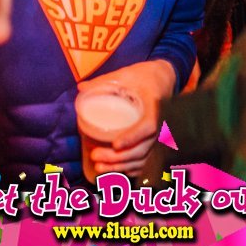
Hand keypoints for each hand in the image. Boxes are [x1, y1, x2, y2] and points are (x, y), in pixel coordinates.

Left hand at [79, 59, 176, 176]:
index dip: (133, 137)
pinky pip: (147, 162)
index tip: (115, 144)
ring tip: (99, 166)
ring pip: (144, 158)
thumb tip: (81, 88)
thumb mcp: (126, 73)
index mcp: (155, 107)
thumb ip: (104, 81)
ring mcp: (159, 136)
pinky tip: (115, 172)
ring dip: (122, 167)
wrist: (164, 78)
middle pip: (143, 148)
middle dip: (119, 157)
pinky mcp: (155, 143)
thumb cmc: (144, 76)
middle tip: (96, 156)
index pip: (148, 127)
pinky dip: (132, 170)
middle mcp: (161, 125)